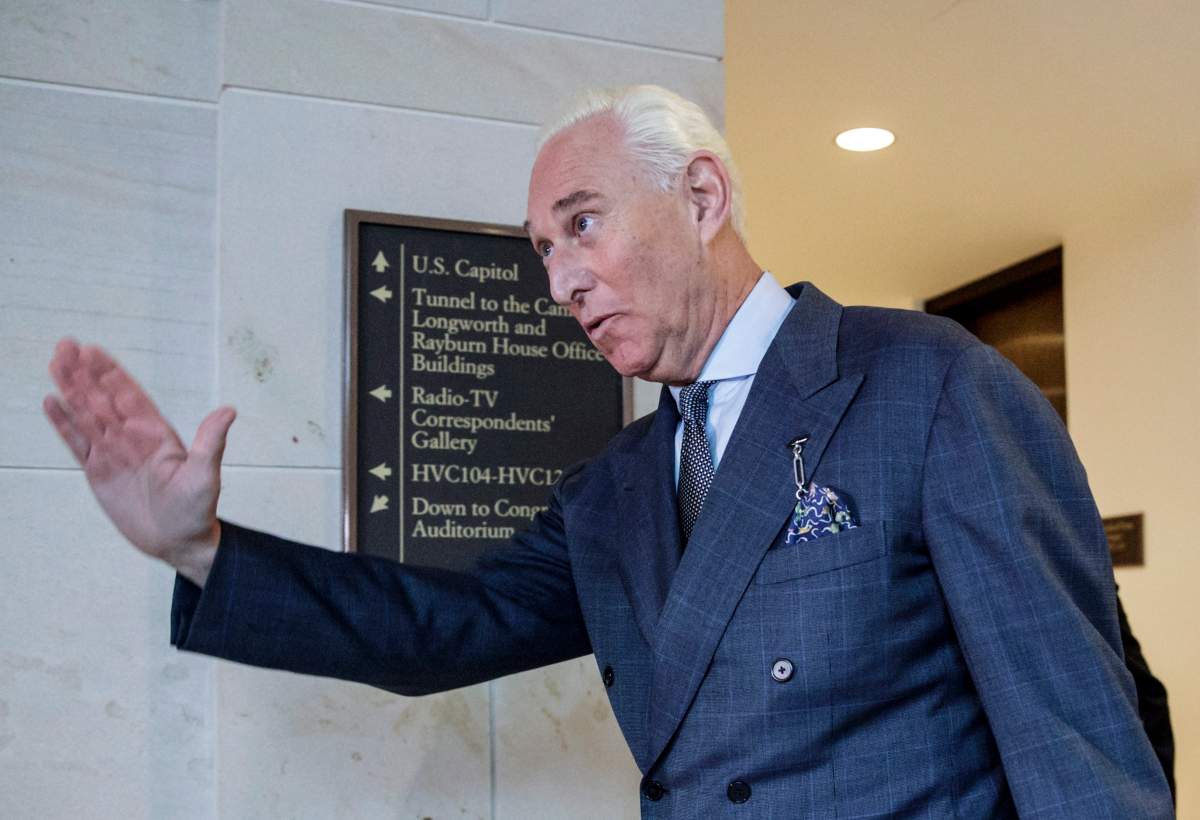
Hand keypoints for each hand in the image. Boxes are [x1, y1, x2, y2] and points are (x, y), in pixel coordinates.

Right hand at [43, 339, 235, 585]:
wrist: (179, 542)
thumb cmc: (197, 509)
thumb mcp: (206, 475)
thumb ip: (211, 442)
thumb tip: (229, 411)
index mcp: (157, 434)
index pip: (130, 396)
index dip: (111, 374)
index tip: (94, 351)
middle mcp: (133, 438)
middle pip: (103, 399)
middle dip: (85, 374)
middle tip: (65, 345)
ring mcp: (113, 454)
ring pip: (86, 416)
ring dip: (70, 391)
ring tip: (55, 363)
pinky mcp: (98, 473)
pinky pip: (77, 444)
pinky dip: (63, 424)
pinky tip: (50, 402)